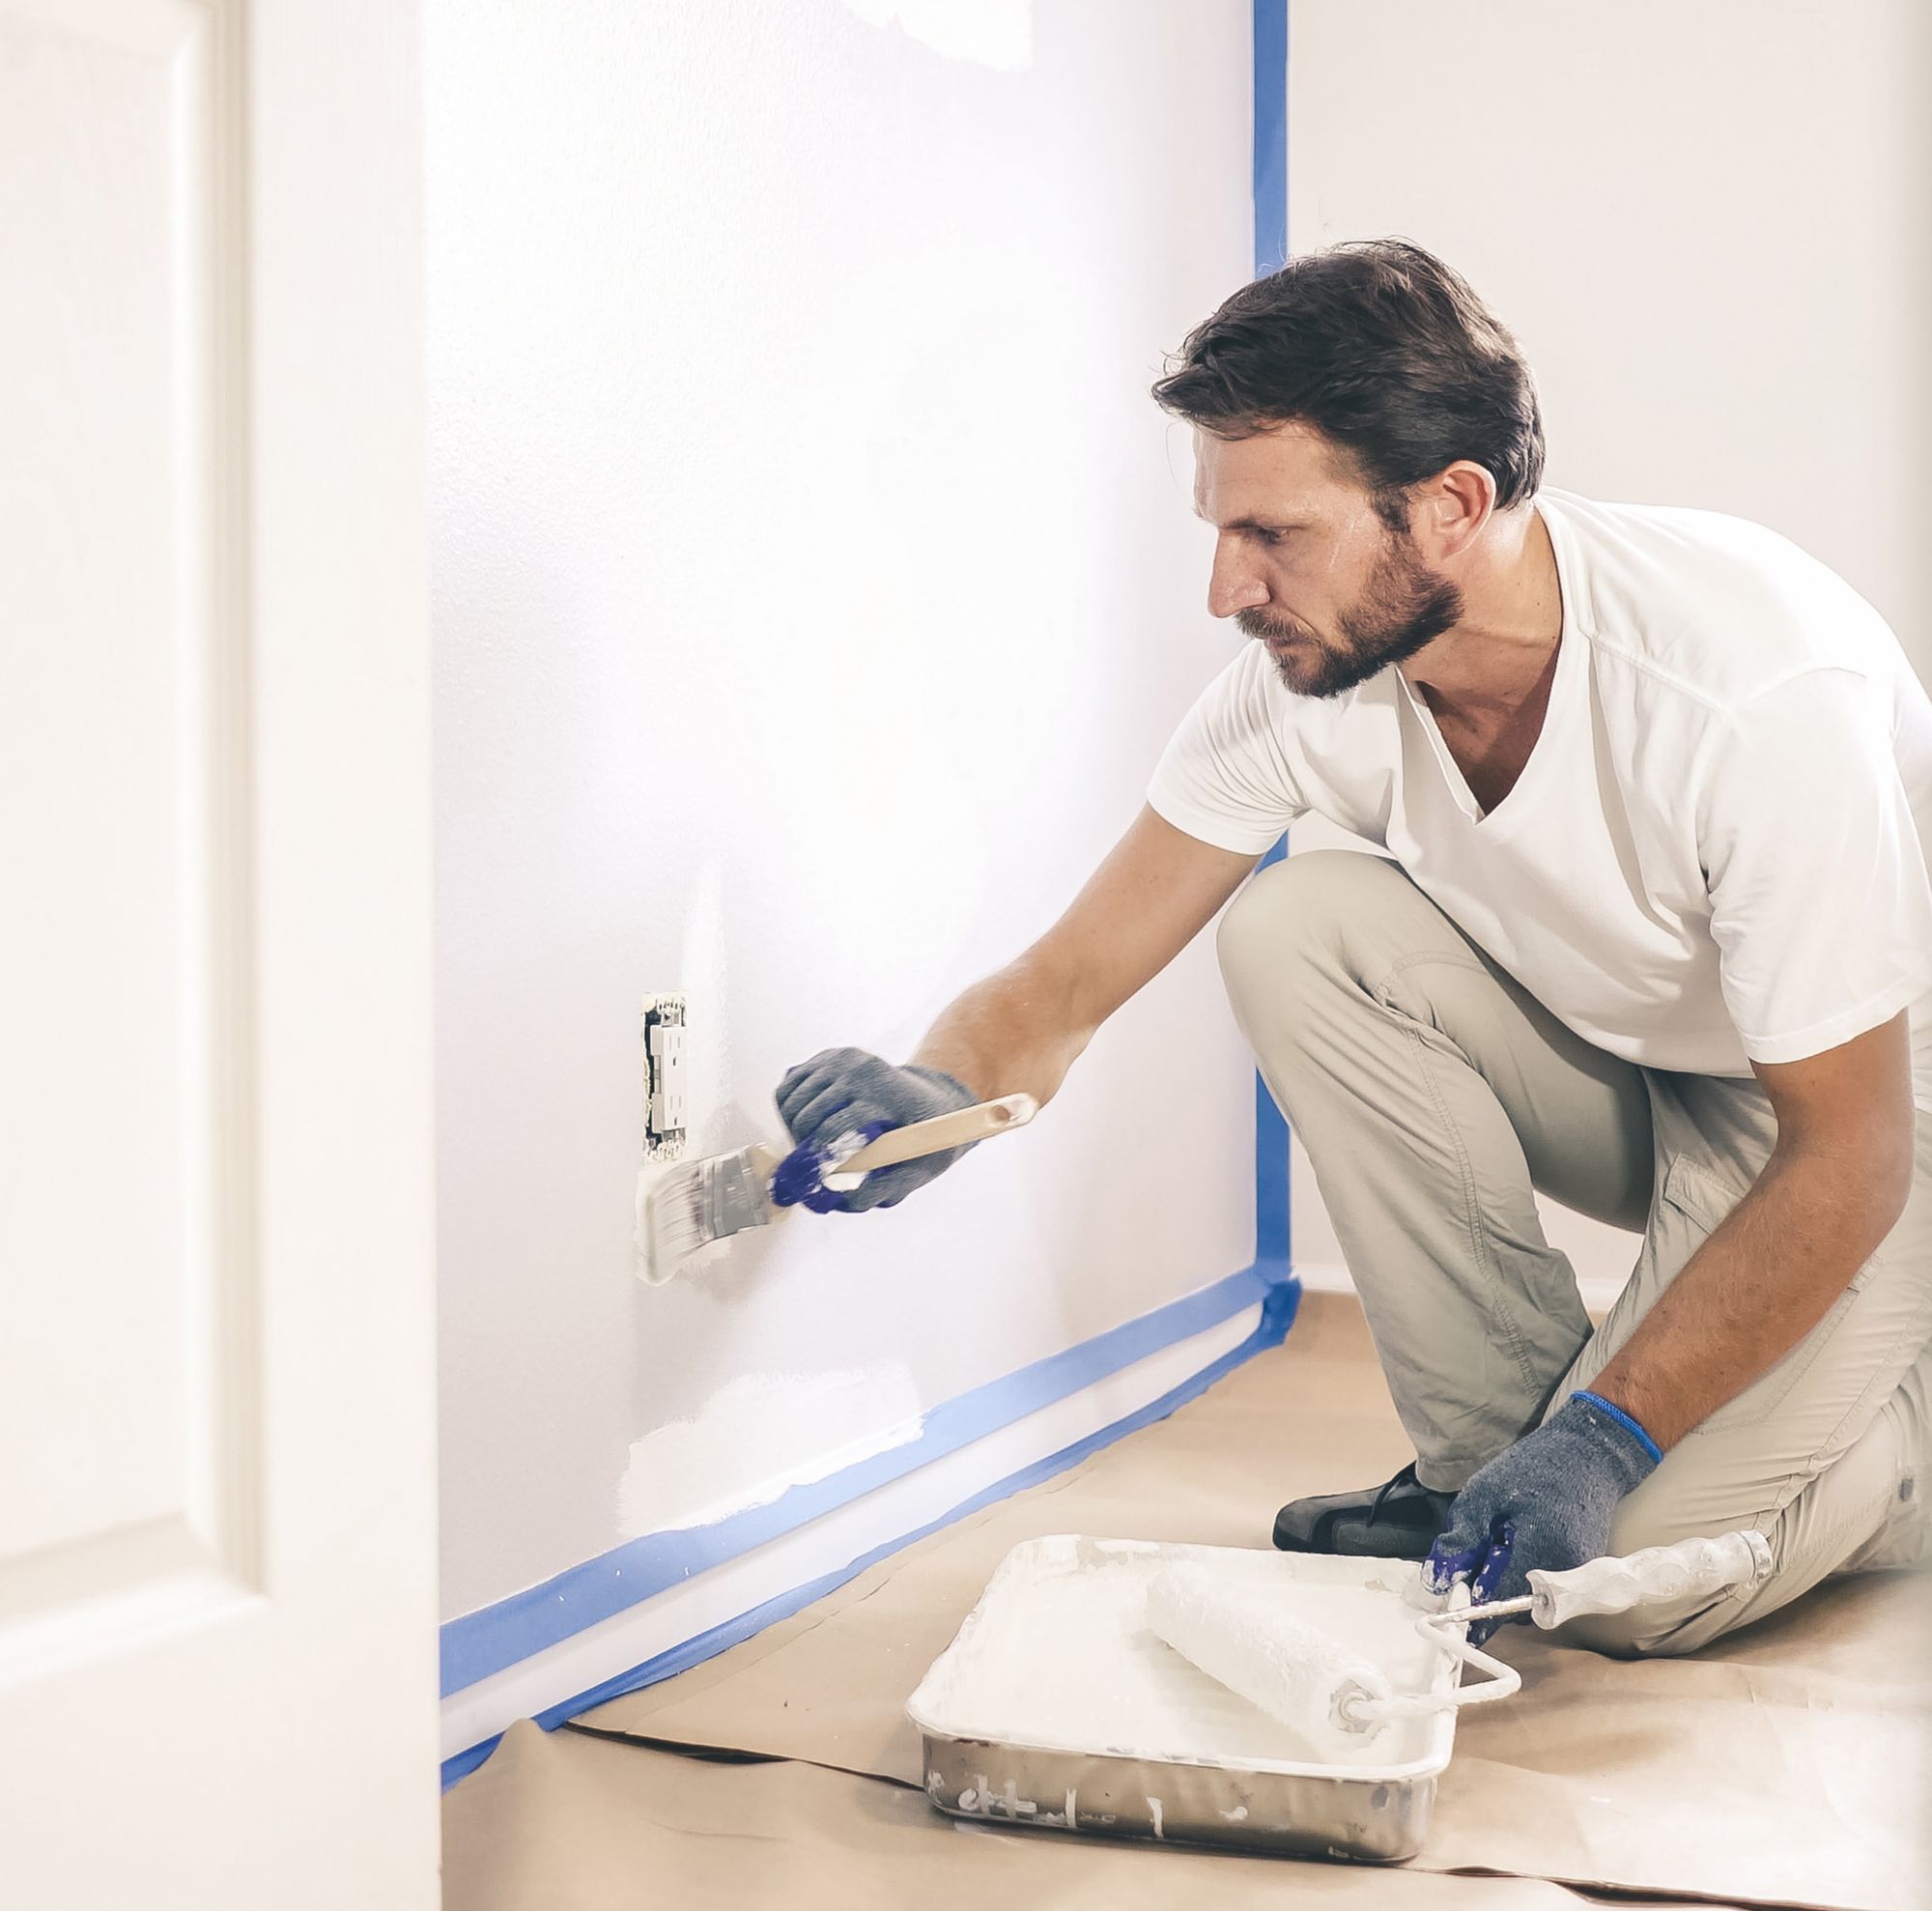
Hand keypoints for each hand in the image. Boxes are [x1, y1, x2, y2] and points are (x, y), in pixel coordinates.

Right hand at [772, 1047, 976, 1213]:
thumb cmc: (926, 1138)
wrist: (932, 1097)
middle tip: (816, 1166)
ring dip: (794, 1131)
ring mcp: (843, 1059)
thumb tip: (836, 1200)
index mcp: (886, 1096)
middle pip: (807, 1117)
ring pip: (792, 1103)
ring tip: (815, 1145)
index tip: (812, 1181)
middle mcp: (862, 1070)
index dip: (817, 1161)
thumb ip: (879, 1190)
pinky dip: (789, 1111)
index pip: (833, 1130)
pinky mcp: (828, 1056)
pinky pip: (788, 1089)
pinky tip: (810, 1124)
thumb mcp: (917, 1170)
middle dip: (803, 1149)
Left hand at [1423, 1391, 1661, 1642]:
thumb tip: (1437, 1579)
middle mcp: (1563, 1572)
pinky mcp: (1582, 1571)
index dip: (1472, 1613)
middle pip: (1515, 1607)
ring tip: (1492, 1551)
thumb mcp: (1484, 1495)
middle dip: (1487, 1597)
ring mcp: (1577, 1575)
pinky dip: (1523, 1578)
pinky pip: (1545, 1589)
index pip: (1499, 1600)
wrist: (1587, 1455)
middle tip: (1466, 1571)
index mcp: (1538, 1551)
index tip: (1450, 1618)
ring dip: (1505, 1588)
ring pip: (1530, 1601)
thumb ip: (1461, 1539)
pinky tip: (1513, 1549)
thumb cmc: (1531, 1469)